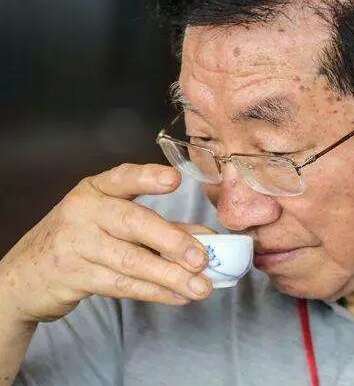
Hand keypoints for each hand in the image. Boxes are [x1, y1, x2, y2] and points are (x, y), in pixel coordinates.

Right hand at [0, 163, 214, 323]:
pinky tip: (177, 296)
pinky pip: (122, 285)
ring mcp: (76, 244)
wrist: (26, 274)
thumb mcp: (112, 222)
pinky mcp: (74, 276)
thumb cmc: (82, 240)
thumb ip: (159, 226)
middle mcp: (83, 212)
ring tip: (200, 287)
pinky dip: (154, 292)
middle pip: (133, 222)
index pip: (123, 178)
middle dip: (172, 241)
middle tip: (202, 259)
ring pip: (131, 260)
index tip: (175, 179)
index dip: (149, 178)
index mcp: (96, 190)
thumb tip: (205, 238)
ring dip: (170, 276)